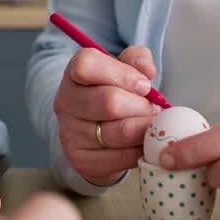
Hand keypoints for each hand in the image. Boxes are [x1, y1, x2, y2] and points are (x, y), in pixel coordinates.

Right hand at [52, 45, 158, 185]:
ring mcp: (69, 133)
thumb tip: (147, 70)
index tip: (144, 85)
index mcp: (73, 74)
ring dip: (145, 128)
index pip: (86, 66)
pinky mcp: (81, 160)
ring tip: (151, 125)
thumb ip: (137, 59)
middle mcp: (65, 102)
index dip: (123, 74)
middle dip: (142, 106)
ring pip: (120, 131)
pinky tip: (143, 143)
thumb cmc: (113, 94)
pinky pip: (122, 157)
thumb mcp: (123, 69)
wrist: (94, 133)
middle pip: (109, 102)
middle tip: (153, 109)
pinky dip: (140, 150)